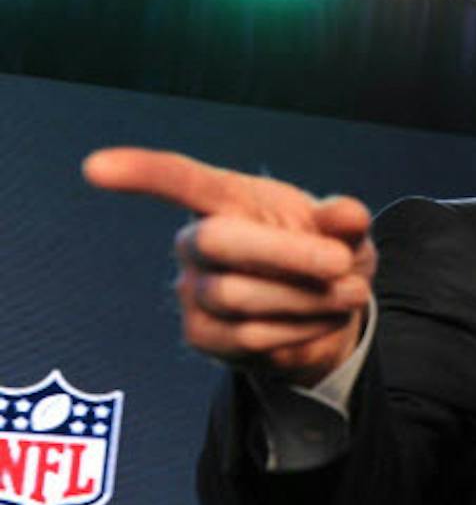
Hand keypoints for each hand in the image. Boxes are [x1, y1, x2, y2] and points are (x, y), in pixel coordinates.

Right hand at [82, 148, 374, 384]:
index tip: (96, 168)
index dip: (142, 173)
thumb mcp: (346, 232)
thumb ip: (344, 221)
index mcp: (228, 199)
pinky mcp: (202, 334)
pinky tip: (322, 319)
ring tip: (350, 291)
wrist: (330, 312)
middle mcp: (197, 242)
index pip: (181, 180)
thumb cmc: (329, 253)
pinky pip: (251, 336)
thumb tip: (349, 214)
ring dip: (309, 298)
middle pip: (217, 241)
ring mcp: (194, 289)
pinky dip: (302, 328)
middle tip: (341, 262)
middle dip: (287, 253)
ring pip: (240, 296)